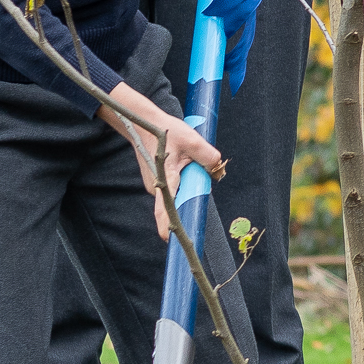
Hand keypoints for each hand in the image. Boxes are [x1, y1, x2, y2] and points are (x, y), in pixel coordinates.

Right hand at [106, 81, 222, 240]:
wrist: (145, 123)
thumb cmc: (165, 132)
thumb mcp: (192, 140)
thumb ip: (208, 156)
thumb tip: (218, 169)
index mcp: (165, 179)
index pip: (165, 209)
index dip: (168, 225)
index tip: (170, 240)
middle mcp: (157, 186)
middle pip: (174, 206)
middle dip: (187, 205)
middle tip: (195, 200)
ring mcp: (156, 185)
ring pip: (175, 196)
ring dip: (186, 190)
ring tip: (187, 167)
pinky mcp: (158, 181)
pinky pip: (173, 189)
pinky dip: (182, 185)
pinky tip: (184, 166)